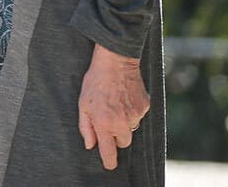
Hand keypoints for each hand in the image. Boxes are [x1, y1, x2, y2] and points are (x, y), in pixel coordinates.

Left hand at [78, 43, 149, 170]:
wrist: (116, 61)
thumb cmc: (95, 82)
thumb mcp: (83, 104)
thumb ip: (86, 127)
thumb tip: (90, 145)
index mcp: (104, 122)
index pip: (109, 150)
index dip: (109, 161)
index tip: (110, 165)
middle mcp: (121, 122)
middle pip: (123, 142)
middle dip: (116, 136)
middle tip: (109, 120)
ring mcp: (135, 115)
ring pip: (131, 128)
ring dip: (124, 121)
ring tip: (115, 102)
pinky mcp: (145, 107)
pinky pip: (138, 115)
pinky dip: (132, 110)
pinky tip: (124, 96)